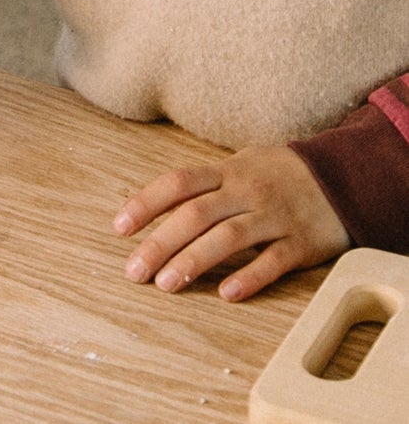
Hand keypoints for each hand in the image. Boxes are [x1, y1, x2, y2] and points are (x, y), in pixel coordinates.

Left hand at [115, 145, 348, 300]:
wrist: (342, 176)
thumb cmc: (277, 174)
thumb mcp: (240, 166)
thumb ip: (204, 184)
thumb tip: (155, 205)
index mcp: (227, 171)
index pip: (178, 183)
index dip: (146, 203)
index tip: (120, 228)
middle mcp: (246, 191)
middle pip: (196, 214)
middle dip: (161, 243)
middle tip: (134, 271)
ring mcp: (274, 216)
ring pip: (228, 238)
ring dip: (194, 261)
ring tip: (167, 285)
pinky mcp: (301, 243)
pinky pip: (273, 260)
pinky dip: (250, 277)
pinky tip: (227, 295)